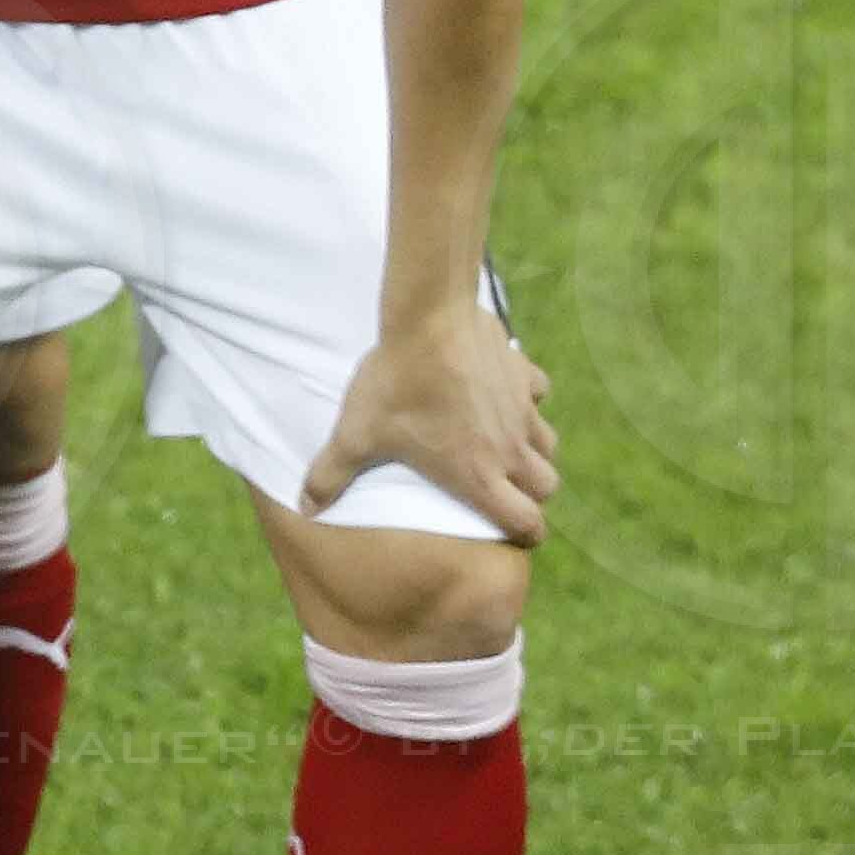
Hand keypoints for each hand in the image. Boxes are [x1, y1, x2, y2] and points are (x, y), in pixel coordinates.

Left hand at [304, 303, 556, 539]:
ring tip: (504, 445)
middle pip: (546, 487)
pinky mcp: (525, 375)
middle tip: (504, 487)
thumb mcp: (357, 434)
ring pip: (548, 444)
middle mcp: (511, 449)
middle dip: (531, 494)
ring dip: (532, 450)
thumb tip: (306, 507)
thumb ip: (332, 475)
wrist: (428, 321)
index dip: (524, 534)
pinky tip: (500, 392)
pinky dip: (526, 399)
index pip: (525, 522)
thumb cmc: (396, 385)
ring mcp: (523, 411)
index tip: (512, 533)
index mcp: (479, 476)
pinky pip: (538, 395)